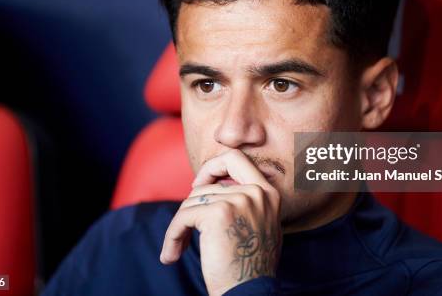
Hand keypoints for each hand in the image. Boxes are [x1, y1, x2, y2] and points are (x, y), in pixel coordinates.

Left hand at [160, 149, 281, 295]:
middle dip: (190, 198)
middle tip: (184, 216)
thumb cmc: (251, 266)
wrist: (248, 292)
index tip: (199, 184)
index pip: (236, 158)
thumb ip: (248, 202)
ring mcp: (238, 200)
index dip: (212, 166)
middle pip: (208, 182)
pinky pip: (183, 217)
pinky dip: (172, 235)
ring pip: (192, 201)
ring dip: (180, 226)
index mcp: (269, 192)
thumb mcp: (262, 226)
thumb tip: (217, 187)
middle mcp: (256, 192)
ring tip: (178, 247)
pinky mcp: (217, 213)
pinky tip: (172, 254)